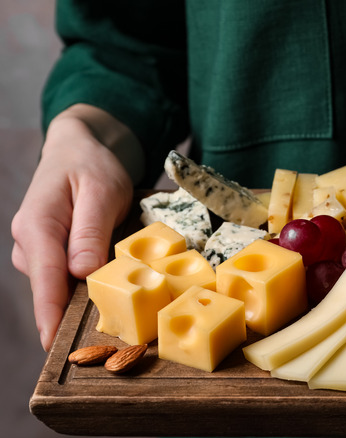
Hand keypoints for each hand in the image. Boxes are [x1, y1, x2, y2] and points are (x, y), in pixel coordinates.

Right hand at [11, 105, 139, 350]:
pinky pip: (64, 276)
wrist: (80, 148)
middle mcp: (29, 241)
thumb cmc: (93, 165)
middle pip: (51, 288)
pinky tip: (105, 283)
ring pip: (58, 284)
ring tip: (118, 302)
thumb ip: (90, 232)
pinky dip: (82, 283)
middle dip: (74, 310)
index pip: (45, 278)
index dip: (50, 314)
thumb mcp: (101, 192)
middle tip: (110, 330)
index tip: (56, 343)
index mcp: (37, 226)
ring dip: (82, 295)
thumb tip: (80, 273)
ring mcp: (36, 248)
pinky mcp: (48, 252)